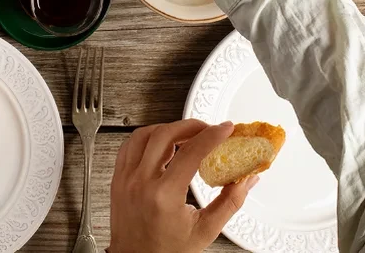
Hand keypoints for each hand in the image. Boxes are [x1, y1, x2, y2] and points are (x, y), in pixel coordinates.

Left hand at [109, 120, 258, 252]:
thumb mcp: (205, 231)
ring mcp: (125, 179)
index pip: (191, 152)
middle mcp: (140, 183)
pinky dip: (147, 138)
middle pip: (165, 135)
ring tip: (185, 134)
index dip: (212, 135)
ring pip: (144, 135)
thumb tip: (247, 179)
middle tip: (207, 129)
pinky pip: (129, 146)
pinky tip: (160, 143)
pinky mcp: (117, 180)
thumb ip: (230, 202)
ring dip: (167, 128)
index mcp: (164, 196)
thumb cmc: (166, 252)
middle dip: (190, 126)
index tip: (225, 129)